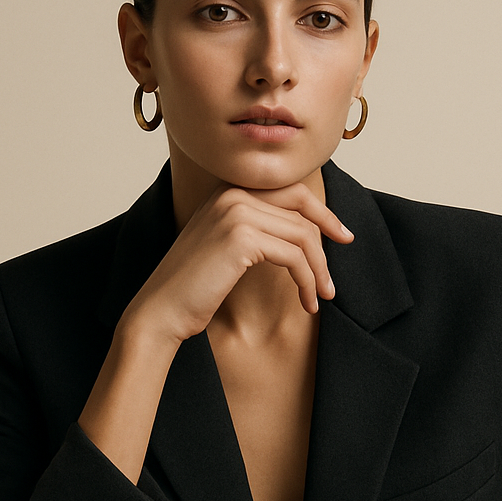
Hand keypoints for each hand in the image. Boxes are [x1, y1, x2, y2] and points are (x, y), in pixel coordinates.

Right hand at [121, 181, 351, 345]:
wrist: (161, 310)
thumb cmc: (192, 288)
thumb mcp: (226, 249)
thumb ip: (256, 231)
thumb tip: (301, 236)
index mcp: (227, 191)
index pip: (290, 191)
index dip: (321, 213)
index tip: (341, 235)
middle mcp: (232, 194)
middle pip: (301, 207)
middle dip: (329, 235)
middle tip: (337, 267)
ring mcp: (235, 212)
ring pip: (302, 235)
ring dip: (318, 269)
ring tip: (322, 296)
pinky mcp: (241, 237)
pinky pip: (294, 256)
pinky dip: (307, 280)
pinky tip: (307, 301)